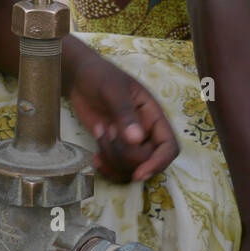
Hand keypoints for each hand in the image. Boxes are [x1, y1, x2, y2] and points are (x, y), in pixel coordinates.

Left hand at [67, 53, 178, 182]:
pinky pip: (118, 170)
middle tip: (107, 131)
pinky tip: (95, 157)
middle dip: (124, 154)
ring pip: (131, 169)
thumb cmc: (100, 77)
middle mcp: (146, 132)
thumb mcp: (112, 89)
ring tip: (99, 134)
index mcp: (153, 116)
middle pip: (147, 161)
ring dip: (112, 160)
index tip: (138, 173)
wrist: (80, 79)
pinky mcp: (114, 148)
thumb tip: (137, 139)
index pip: (169, 147)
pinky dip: (107, 169)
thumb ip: (124, 112)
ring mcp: (130, 142)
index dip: (158, 163)